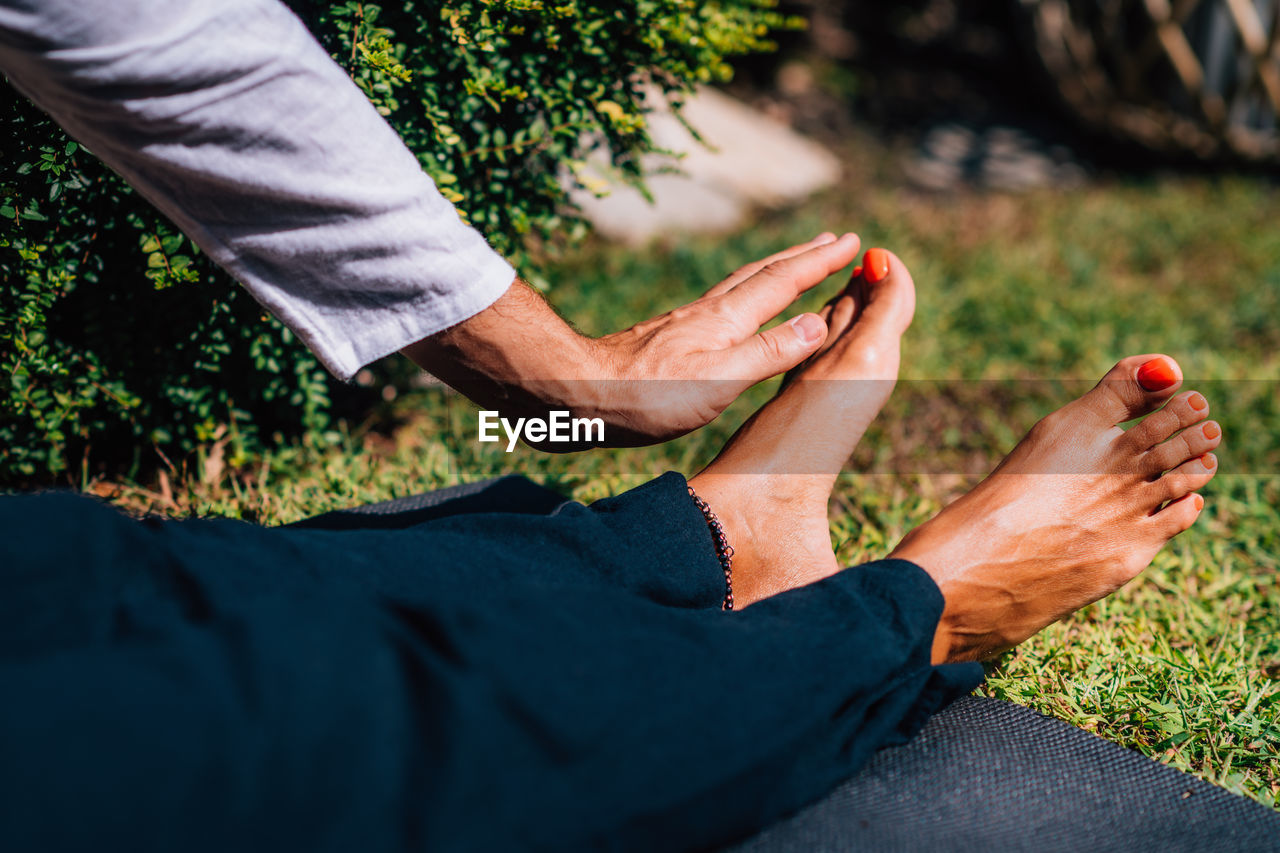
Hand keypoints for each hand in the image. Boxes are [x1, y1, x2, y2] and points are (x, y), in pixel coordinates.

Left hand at [402, 232, 860, 447]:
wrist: (573, 397)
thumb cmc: (644, 399)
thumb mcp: (717, 383)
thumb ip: (768, 354)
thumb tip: (820, 324)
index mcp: (725, 322)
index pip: (783, 283)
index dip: (819, 264)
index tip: (852, 242)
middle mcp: (707, 314)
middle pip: (763, 275)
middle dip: (802, 258)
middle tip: (834, 241)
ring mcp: (684, 325)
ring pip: (740, 288)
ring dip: (774, 272)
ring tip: (793, 265)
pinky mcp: (665, 341)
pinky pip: (721, 308)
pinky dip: (744, 298)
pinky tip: (734, 311)